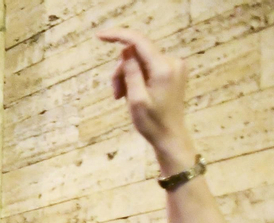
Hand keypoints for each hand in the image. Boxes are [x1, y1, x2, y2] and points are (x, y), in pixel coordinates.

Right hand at [98, 29, 194, 170]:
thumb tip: (126, 50)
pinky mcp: (172, 71)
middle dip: (122, 70)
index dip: (118, 36)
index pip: (139, 42)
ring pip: (140, 60)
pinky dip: (136, 77)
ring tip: (122, 96)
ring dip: (127, 75)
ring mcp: (174, 66)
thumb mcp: (135, 99)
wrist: (169, 135)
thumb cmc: (151, 123)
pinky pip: (148, 66)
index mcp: (163, 68)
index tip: (99, 36)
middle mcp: (172, 62)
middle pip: (137, 54)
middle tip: (115, 93)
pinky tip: (132, 92)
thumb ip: (131, 71)